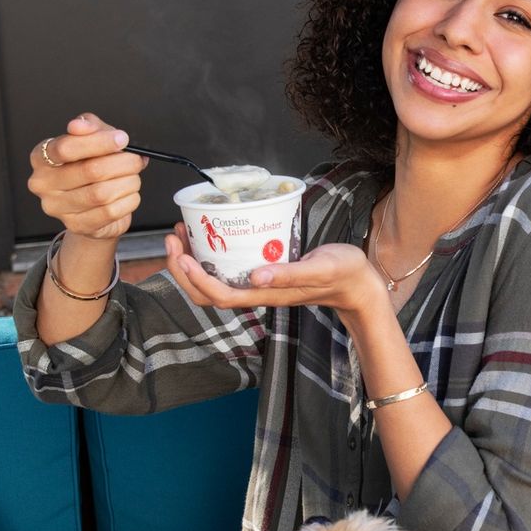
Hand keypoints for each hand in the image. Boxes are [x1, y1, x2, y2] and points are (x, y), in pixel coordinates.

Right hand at [27, 112, 146, 241]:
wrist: (91, 205)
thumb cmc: (89, 168)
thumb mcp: (91, 140)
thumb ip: (90, 127)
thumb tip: (80, 125)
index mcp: (42, 157)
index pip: (66, 148)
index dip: (99, 142)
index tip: (121, 139)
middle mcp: (43, 183)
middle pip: (90, 171)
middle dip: (121, 163)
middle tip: (135, 160)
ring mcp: (57, 207)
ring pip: (102, 193)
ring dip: (128, 183)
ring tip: (132, 178)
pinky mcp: (76, 225)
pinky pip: (110, 212)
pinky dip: (128, 201)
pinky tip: (129, 194)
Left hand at [165, 231, 388, 323]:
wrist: (357, 284)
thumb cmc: (342, 274)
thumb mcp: (320, 268)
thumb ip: (290, 274)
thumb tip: (257, 276)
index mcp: (267, 294)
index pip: (220, 295)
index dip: (195, 279)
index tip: (182, 254)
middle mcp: (257, 293)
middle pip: (206, 294)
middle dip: (182, 269)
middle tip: (173, 237)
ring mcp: (258, 285)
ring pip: (212, 283)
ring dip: (190, 263)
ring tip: (181, 234)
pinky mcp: (263, 275)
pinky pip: (226, 271)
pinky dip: (208, 256)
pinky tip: (207, 236)